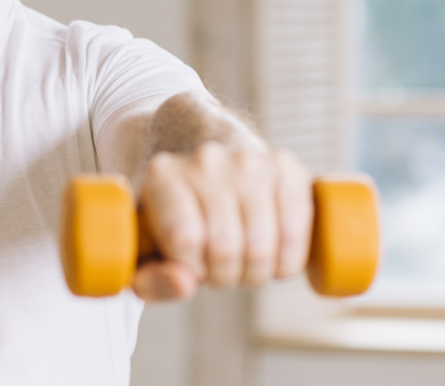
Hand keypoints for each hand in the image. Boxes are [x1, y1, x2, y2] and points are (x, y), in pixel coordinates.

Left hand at [130, 95, 312, 300]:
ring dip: (256, 272)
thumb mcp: (148, 254)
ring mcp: (248, 160)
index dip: (192, 267)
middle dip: (224, 275)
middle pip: (224, 245)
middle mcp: (205, 160)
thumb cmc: (177, 223)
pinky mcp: (286, 167)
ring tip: (243, 262)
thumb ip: (152, 280)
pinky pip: (295, 232)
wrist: (212, 175)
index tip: (190, 264)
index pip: (183, 238)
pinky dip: (288, 261)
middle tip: (220, 268)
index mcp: (162, 175)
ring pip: (261, 244)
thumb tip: (184, 284)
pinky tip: (274, 257)